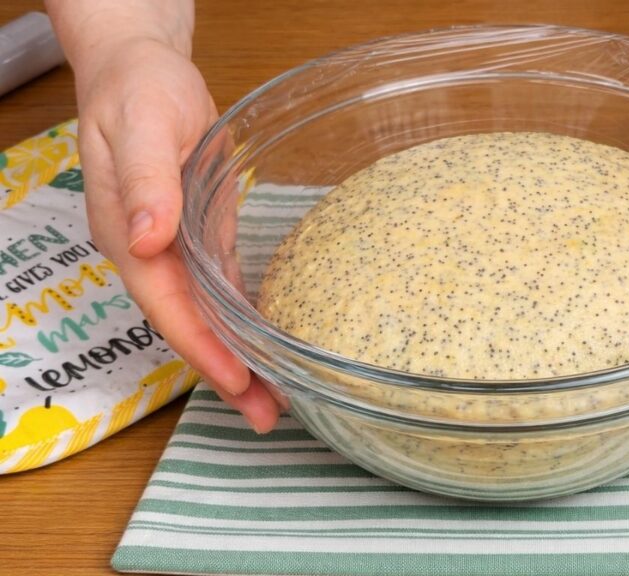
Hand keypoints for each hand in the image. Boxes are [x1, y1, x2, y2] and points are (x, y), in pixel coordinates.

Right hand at [71, 37, 280, 430]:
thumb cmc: (138, 93)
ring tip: (273, 398)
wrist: (141, 72)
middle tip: (268, 415)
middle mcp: (149, 252)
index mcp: (128, 235)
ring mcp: (172, 248)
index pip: (167, 306)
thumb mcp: (142, 126)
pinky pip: (217, 291)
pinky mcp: (196, 237)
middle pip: (188, 325)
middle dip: (225, 374)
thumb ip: (145, 181)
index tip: (237, 381)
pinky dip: (239, 322)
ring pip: (205, 316)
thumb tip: (146, 236)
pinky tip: (265, 344)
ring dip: (237, 358)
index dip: (202, 347)